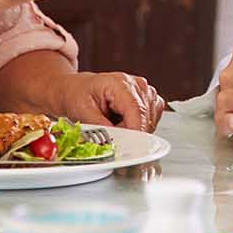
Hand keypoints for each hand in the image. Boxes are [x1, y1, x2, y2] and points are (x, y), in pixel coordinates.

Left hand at [50, 71, 164, 131]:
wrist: (80, 88)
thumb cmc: (80, 95)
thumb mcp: (82, 111)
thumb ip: (100, 127)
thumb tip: (114, 142)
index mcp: (121, 83)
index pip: (136, 110)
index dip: (134, 132)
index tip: (128, 148)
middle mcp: (138, 85)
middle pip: (145, 119)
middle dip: (129, 134)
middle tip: (109, 133)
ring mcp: (146, 92)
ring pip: (150, 122)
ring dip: (134, 131)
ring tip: (114, 124)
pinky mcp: (150, 101)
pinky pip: (152, 121)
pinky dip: (139, 128)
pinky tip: (124, 123)